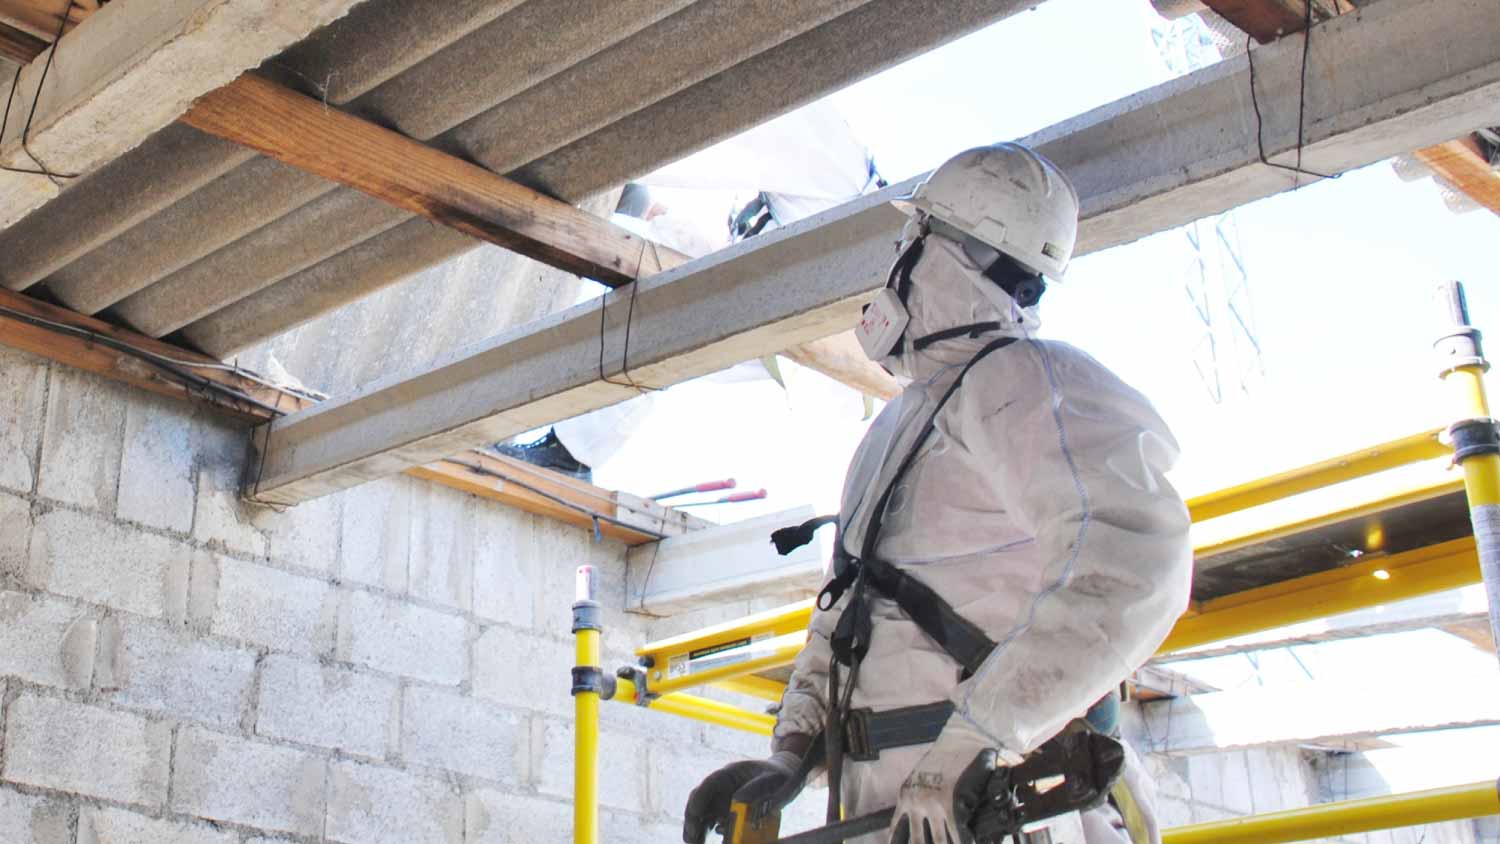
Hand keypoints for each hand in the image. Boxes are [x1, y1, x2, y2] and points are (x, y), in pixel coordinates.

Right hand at [683, 751, 803, 843]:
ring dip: (696, 830)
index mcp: (730, 774)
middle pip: (700, 801)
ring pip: (702, 815)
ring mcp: (721, 801)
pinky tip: (708, 842)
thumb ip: (756, 790)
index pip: (710, 784)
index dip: (700, 797)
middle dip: (693, 819)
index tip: (696, 812)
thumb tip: (738, 802)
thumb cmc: (777, 777)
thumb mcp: (772, 780)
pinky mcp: (725, 815)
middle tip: (693, 837)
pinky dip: (707, 834)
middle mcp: (721, 788)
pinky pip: (711, 825)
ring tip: (695, 843)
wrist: (783, 780)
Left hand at [891, 719, 1000, 843]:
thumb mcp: (924, 776)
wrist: (964, 736)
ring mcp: (933, 806)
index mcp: (906, 796)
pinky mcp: (952, 805)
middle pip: (916, 841)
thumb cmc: (948, 754)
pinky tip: (972, 843)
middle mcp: (915, 803)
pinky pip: (958, 836)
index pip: (896, 833)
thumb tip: (929, 818)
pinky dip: (964, 842)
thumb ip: (922, 796)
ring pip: (938, 842)